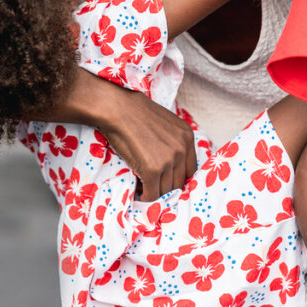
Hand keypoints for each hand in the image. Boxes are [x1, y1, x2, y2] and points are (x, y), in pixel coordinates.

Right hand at [96, 86, 197, 201]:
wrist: (116, 108)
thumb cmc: (134, 112)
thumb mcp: (164, 123)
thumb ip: (172, 141)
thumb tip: (169, 163)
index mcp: (187, 137)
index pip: (190, 169)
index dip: (177, 177)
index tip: (166, 181)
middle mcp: (182, 149)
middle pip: (179, 182)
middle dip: (166, 187)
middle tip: (153, 188)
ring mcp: (168, 160)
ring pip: (166, 190)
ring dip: (155, 193)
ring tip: (144, 190)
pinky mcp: (152, 170)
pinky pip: (152, 194)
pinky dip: (146, 197)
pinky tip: (139, 194)